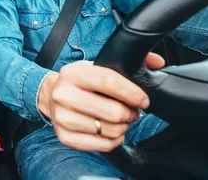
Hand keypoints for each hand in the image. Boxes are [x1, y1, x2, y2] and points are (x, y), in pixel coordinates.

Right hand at [38, 53, 164, 151]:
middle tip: (131, 110)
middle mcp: (64, 95)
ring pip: (110, 131)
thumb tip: (157, 62)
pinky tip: (111, 131)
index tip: (144, 100)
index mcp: (73, 73)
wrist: (50, 94)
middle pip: (113, 112)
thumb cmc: (80, 81)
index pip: (110, 82)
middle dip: (130, 113)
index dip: (133, 93)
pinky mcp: (65, 137)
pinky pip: (103, 145)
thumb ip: (128, 62)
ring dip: (123, 127)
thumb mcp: (97, 66)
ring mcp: (63, 118)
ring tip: (119, 120)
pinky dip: (114, 140)